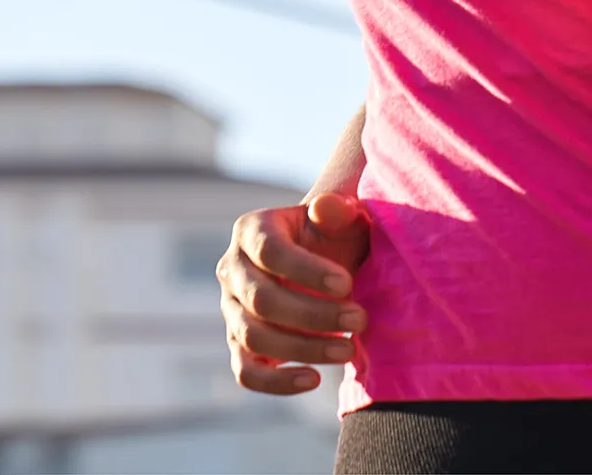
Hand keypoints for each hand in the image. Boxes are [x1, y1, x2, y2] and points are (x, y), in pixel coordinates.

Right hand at [218, 191, 370, 394]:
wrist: (330, 259)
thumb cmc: (338, 234)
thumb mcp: (344, 217)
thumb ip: (338, 208)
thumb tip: (323, 207)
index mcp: (251, 230)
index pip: (269, 252)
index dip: (307, 271)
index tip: (347, 284)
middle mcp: (231, 269)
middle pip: (261, 300)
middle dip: (313, 314)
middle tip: (360, 319)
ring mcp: (231, 310)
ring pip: (253, 338)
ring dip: (303, 349)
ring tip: (348, 349)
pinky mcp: (239, 345)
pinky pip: (246, 373)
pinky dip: (277, 383)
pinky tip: (315, 379)